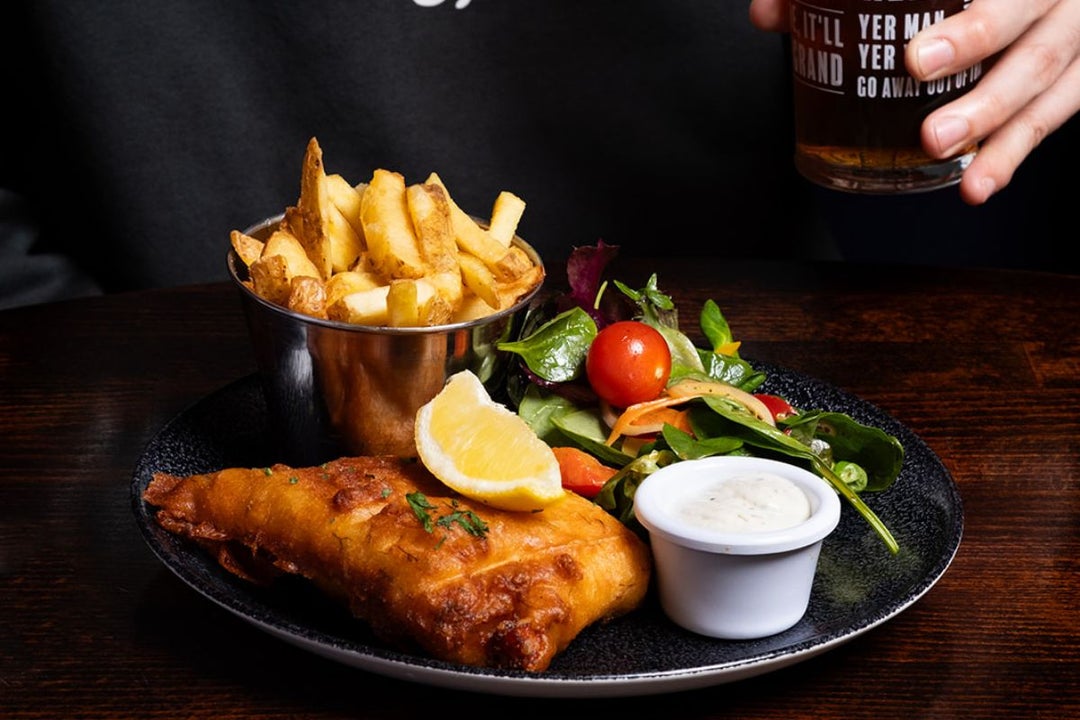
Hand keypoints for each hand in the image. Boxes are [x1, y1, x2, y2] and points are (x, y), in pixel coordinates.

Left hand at [748, 0, 1079, 204]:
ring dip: (993, 128)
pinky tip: (978, 186)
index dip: (966, 28)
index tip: (912, 62)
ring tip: (942, 155)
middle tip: (930, 128)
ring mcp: (1075, 32)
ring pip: (1044, 79)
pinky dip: (1011, 155)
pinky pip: (1052, 115)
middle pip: (1027, 29)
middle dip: (979, 83)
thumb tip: (768, 13)